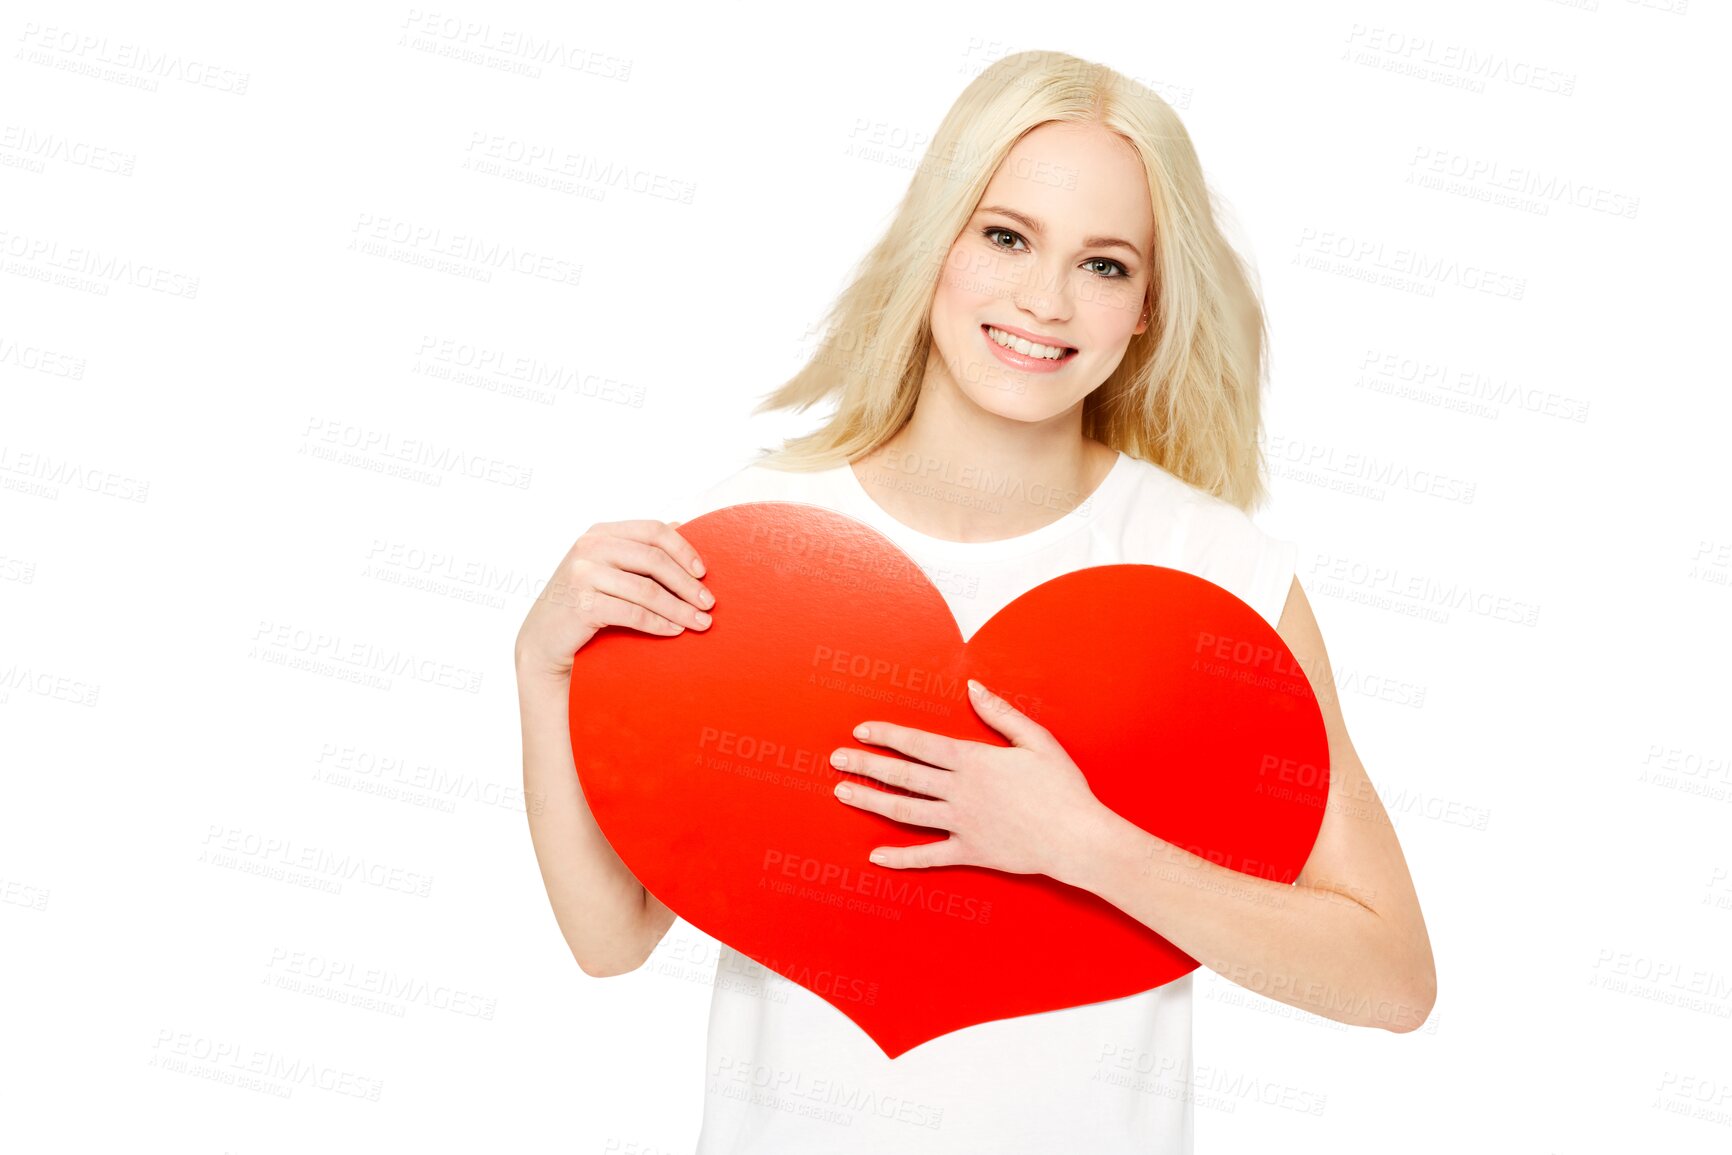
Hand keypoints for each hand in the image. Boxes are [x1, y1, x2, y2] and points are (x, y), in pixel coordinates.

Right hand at [513, 518, 714, 680]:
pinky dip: (659, 623)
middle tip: (709, 603)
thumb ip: (638, 547)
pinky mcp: (582, 605)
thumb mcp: (607, 567)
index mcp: (600, 533)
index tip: (704, 573)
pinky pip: (633, 614)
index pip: (653, 531)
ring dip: (679, 608)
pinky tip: (675, 631)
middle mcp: (589, 547)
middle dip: (687, 583)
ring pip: (647, 590)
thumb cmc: (581, 602)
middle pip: (654, 559)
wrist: (543, 639)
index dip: (684, 550)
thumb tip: (681, 524)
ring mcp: (582, 575)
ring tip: (700, 622)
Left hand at [829, 678, 1106, 877]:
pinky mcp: (969, 852)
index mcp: (973, 761)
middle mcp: (960, 791)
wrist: (1078, 837)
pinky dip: (900, 858)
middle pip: (903, 776)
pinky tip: (875, 857)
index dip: (887, 736)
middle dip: (866, 765)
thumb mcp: (1036, 740)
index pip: (919, 745)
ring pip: (905, 812)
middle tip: (836, 760)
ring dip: (871, 802)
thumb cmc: (1063, 787)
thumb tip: (973, 689)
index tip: (860, 731)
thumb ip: (1001, 713)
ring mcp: (961, 823)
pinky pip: (928, 856)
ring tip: (842, 793)